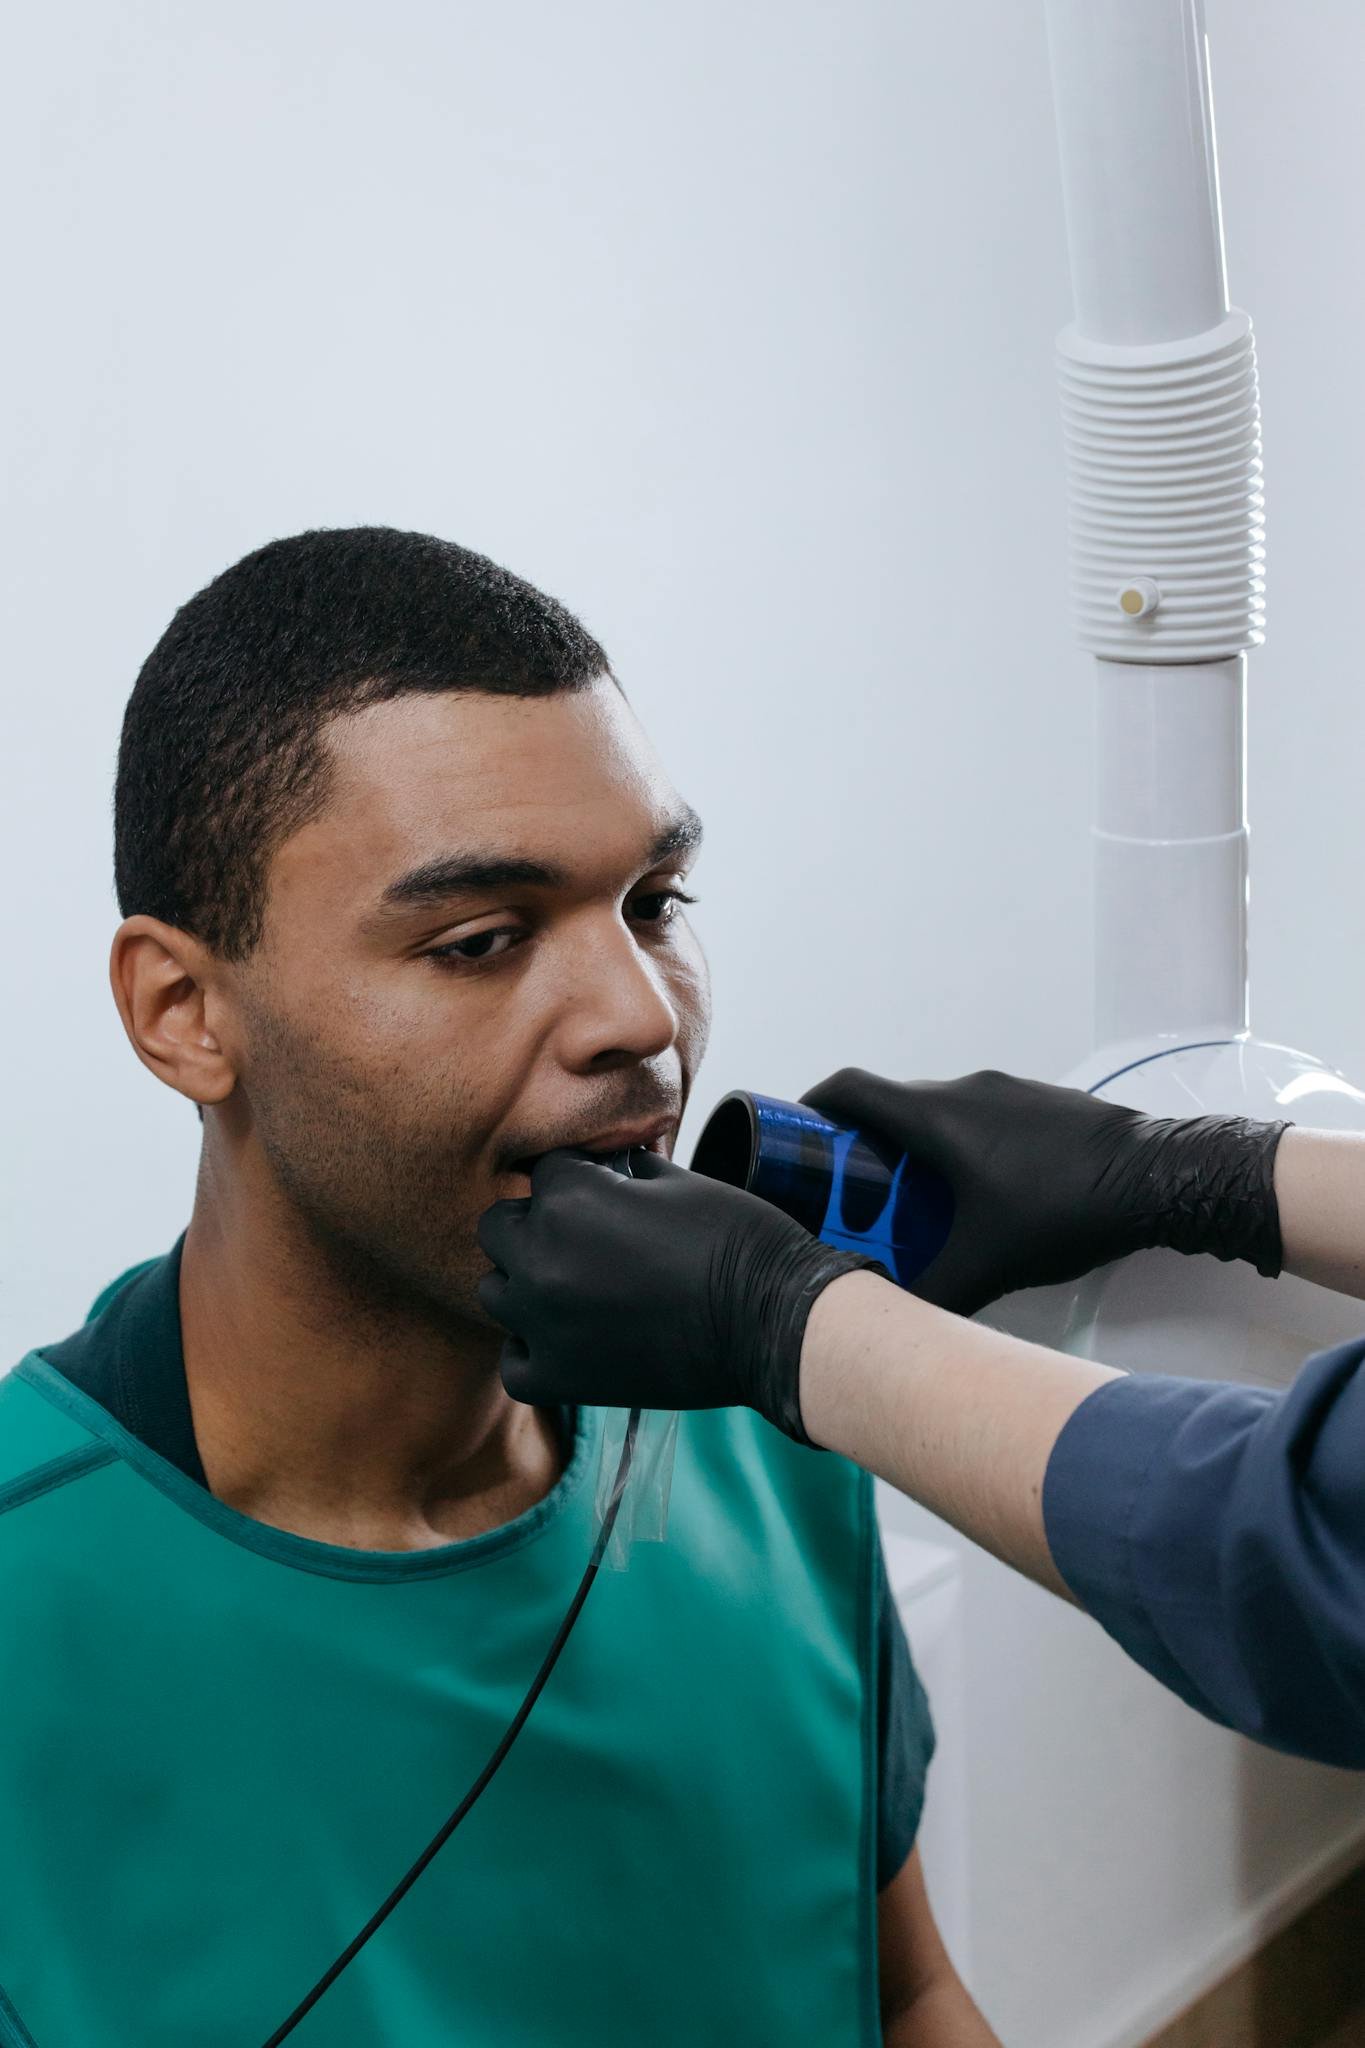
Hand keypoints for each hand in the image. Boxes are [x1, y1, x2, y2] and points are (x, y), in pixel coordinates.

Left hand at [477, 1149, 881, 1440]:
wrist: (773, 1322)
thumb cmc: (737, 1241)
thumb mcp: (678, 1181)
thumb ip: (625, 1173)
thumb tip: (611, 1170)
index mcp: (569, 1196)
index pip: (544, 1171)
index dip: (577, 1179)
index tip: (605, 1194)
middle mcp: (541, 1255)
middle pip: (499, 1228)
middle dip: (535, 1225)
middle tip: (582, 1239)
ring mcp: (543, 1320)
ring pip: (494, 1291)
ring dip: (526, 1285)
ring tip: (572, 1289)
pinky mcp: (560, 1377)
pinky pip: (513, 1362)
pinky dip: (533, 1351)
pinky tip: (567, 1339)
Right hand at [801, 1067, 1288, 1317]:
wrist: (1160, 1176)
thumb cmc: (1064, 1212)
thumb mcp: (991, 1264)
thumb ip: (934, 1297)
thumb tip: (890, 1331)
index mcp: (936, 1117)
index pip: (850, 1089)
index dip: (811, 1105)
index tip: (793, 1134)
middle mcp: (964, 1091)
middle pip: (891, 1103)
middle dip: (862, 1140)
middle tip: (849, 1187)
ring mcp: (1008, 1091)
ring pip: (940, 1110)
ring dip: (916, 1144)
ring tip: (913, 1197)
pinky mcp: (1043, 1102)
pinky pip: (981, 1115)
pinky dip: (961, 1143)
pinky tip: (981, 1192)